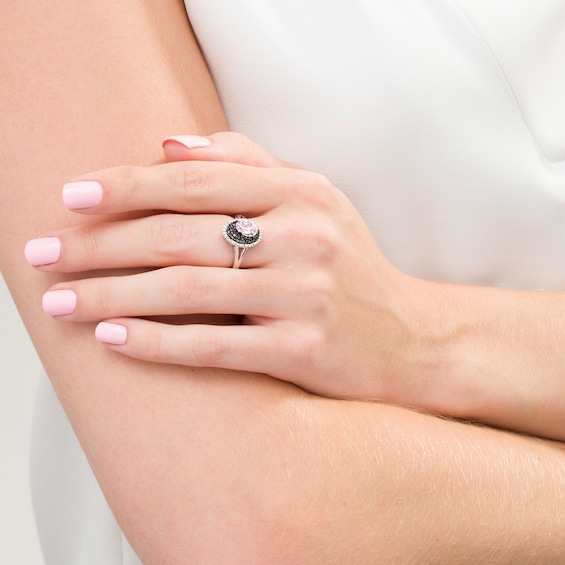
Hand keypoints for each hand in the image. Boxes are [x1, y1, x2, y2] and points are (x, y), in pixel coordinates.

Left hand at [26, 133, 437, 405]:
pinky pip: (215, 347)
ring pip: (188, 291)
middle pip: (179, 235)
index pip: (194, 181)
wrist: (412, 337)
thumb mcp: (314, 200)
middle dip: (99, 245)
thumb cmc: (349, 266)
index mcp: (302, 192)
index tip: (69, 197)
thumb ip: (248, 163)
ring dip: (112, 297)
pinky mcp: (306, 351)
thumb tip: (169, 145)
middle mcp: (306, 238)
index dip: (124, 187)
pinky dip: (157, 343)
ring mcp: (306, 296)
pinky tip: (111, 339)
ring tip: (60, 301)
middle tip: (42, 256)